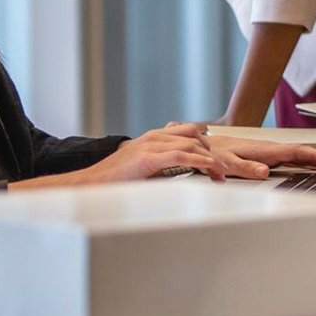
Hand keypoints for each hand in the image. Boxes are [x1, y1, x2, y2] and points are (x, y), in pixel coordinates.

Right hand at [78, 123, 236, 183]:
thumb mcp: (144, 165)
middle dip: (212, 151)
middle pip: (194, 135)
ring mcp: (151, 145)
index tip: (217, 162)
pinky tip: (208, 168)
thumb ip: (162, 163)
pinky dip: (198, 161)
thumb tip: (183, 172)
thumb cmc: (116, 179)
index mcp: (154, 137)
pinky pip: (180, 155)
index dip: (206, 146)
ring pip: (190, 144)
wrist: (92, 183)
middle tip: (222, 171)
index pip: (189, 133)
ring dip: (209, 159)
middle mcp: (154, 136)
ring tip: (220, 174)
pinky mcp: (148, 158)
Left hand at [206, 134, 315, 176]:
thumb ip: (244, 168)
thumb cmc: (213, 155)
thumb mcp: (226, 163)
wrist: (201, 146)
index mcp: (267, 151)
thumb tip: (264, 173)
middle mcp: (273, 151)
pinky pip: (294, 161)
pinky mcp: (268, 158)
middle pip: (307, 156)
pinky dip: (309, 164)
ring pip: (302, 158)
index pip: (300, 153)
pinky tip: (315, 170)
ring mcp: (272, 154)